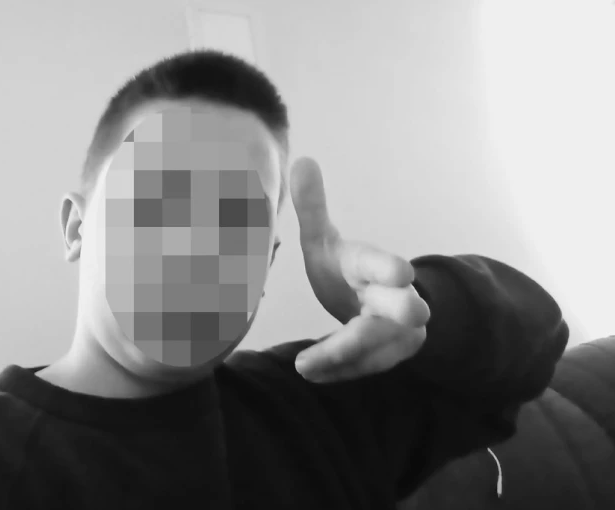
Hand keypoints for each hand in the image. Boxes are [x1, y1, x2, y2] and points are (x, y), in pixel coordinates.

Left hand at [289, 157, 430, 382]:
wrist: (372, 305)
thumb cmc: (342, 271)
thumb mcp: (323, 241)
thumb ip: (312, 208)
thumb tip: (302, 159)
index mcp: (372, 265)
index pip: (383, 264)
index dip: (390, 268)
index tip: (402, 273)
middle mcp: (395, 296)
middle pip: (406, 309)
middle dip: (397, 315)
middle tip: (378, 324)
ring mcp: (399, 329)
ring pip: (382, 347)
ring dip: (345, 356)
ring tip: (305, 366)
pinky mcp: (393, 354)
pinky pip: (370, 368)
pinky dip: (341, 371)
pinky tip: (312, 373)